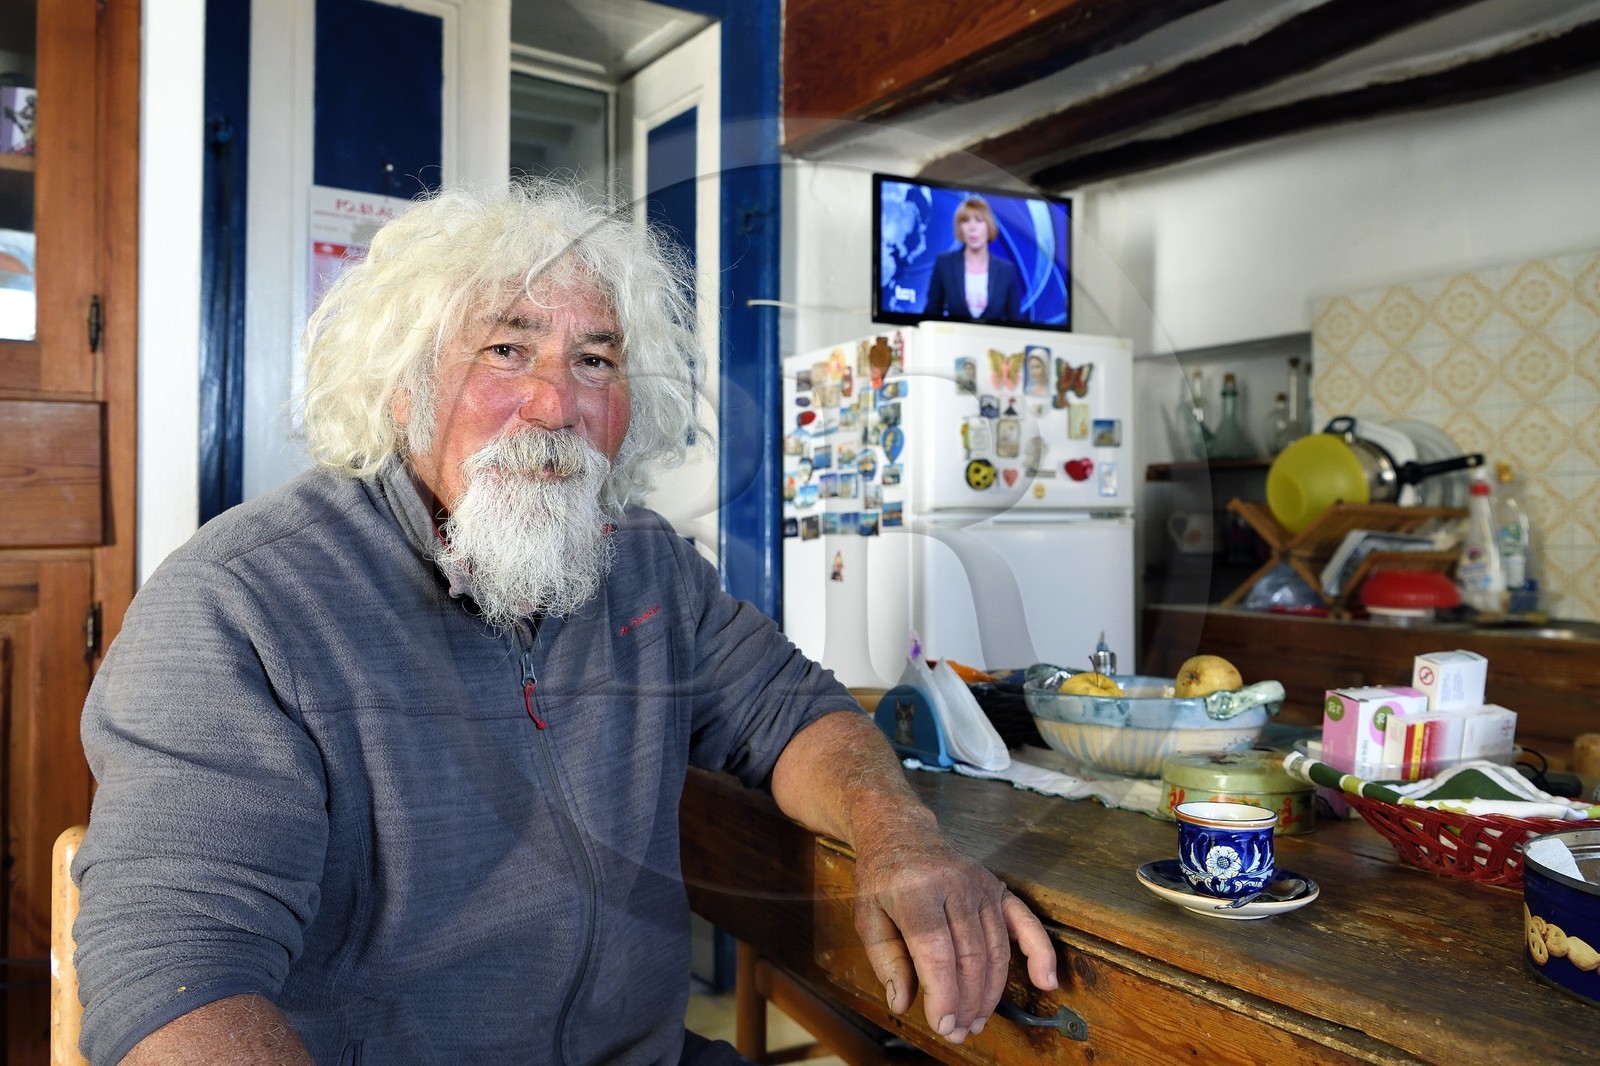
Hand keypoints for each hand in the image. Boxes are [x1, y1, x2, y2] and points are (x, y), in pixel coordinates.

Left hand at [851, 818, 1057, 1043]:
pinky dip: (1040, 953)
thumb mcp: (868, 918)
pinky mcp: (997, 888)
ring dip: (989, 993)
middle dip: (966, 1002)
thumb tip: (903, 1003)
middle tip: (957, 1031)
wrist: (901, 830)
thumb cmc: (882, 877)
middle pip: (970, 957)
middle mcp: (954, 885)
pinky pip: (1025, 923)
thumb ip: (886, 962)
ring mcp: (980, 885)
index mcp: (916, 891)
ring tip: (976, 1022)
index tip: (943, 1024)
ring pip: (995, 950)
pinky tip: (1046, 981)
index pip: (937, 953)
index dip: (943, 995)